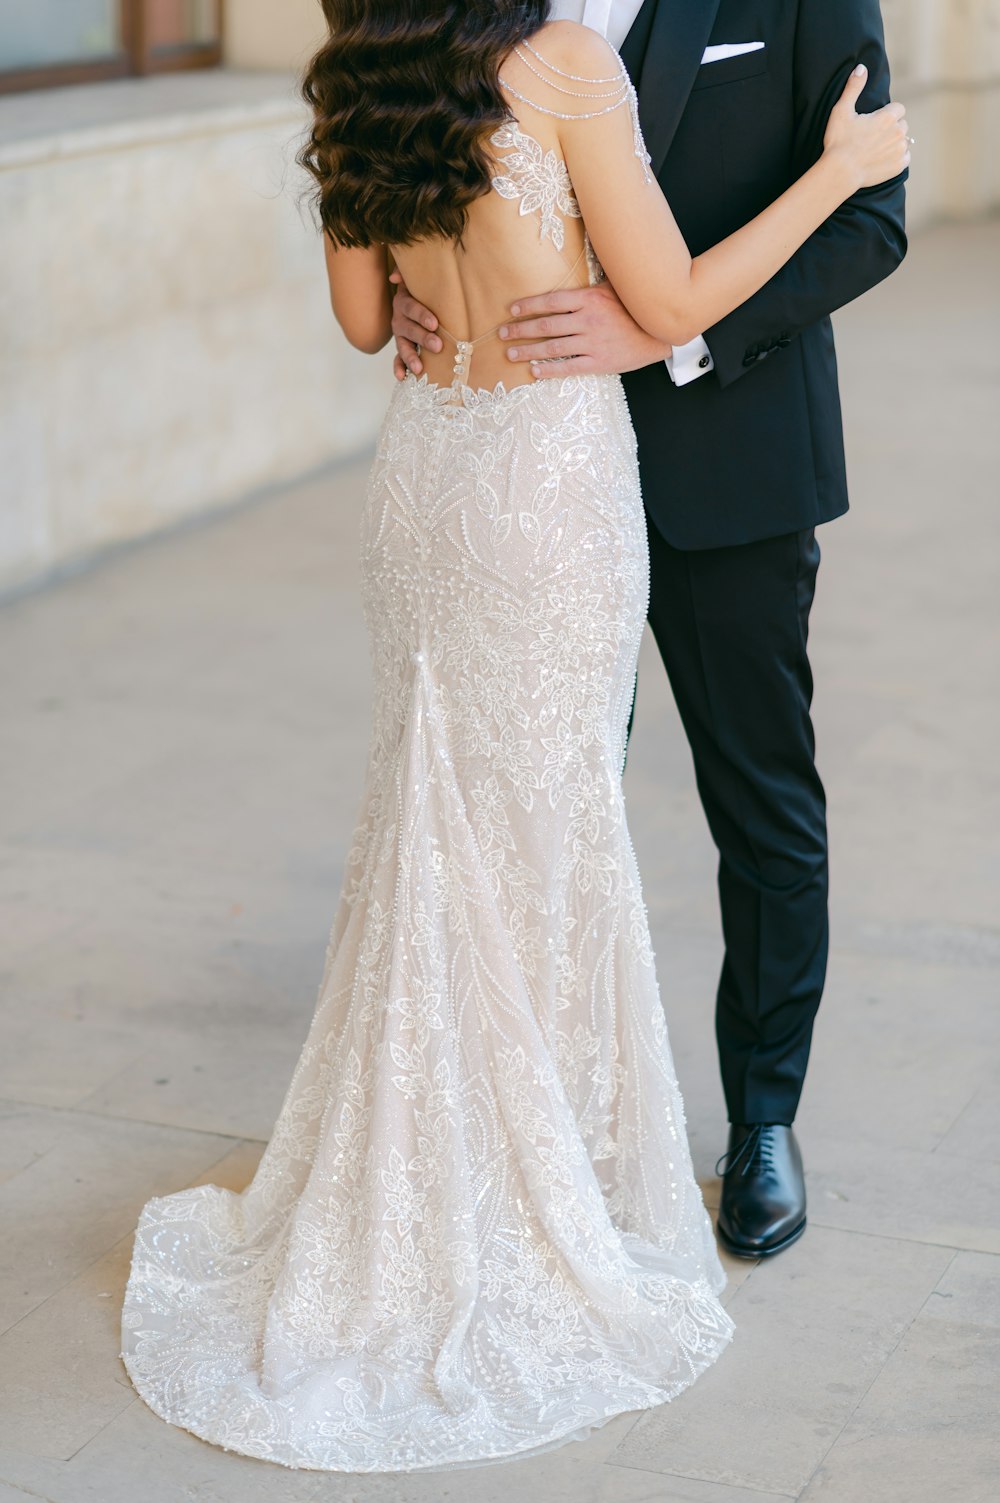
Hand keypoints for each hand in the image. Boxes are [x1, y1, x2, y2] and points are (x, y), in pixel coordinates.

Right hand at [389, 270, 441, 379]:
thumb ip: (407, 272)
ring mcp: (400, 336)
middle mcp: (399, 319)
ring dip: (410, 357)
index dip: (422, 315)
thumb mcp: (417, 277)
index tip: (434, 323)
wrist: (418, 297)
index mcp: (404, 302)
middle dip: (423, 338)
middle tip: (438, 345)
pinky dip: (399, 368)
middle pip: (409, 329)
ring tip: (419, 369)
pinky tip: (403, 377)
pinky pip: (398, 359)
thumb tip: (395, 276)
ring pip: (403, 347)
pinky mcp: (402, 348)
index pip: (412, 308)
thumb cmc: (423, 288)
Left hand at [498, 281, 671, 378]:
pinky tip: (534, 371)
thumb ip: (594, 278)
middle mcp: (588, 320)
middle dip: (521, 330)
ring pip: (553, 347)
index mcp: (589, 298)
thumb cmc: (637, 307)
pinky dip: (549, 370)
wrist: (662, 331)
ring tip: (511, 354)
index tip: (511, 310)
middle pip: (546, 325)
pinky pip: (569, 367)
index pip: (551, 301)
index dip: (528, 306)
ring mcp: (593, 342)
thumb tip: (580, 253)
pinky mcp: (599, 362)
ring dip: (528, 351)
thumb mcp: (616, 285)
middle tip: (502, 334)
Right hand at [823, 64, 909, 190]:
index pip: (898, 109)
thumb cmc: (838, 141)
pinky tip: (884, 159)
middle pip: (902, 125)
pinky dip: (898, 158)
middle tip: (874, 136)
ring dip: (894, 143)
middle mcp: (898, 132)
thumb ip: (853, 87)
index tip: (876, 122)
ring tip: (877, 149)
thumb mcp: (841, 111)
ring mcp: (899, 150)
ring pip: (904, 141)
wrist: (839, 172)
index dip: (887, 114)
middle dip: (892, 128)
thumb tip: (861, 67)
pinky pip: (906, 158)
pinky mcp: (898, 166)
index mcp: (888, 117)